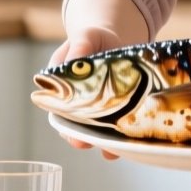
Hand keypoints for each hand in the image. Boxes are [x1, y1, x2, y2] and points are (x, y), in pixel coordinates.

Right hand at [49, 26, 122, 160]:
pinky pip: (119, 124)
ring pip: (99, 131)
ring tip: (112, 152)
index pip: (59, 111)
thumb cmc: (93, 38)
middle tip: (90, 145)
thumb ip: (79, 49)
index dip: (66, 127)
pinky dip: (125, 133)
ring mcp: (98, 108)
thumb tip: (74, 63)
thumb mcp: (85, 38)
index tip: (75, 137)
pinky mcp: (118, 108)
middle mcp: (78, 103)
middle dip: (84, 139)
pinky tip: (131, 140)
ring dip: (105, 142)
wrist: (115, 38)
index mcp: (62, 87)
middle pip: (77, 127)